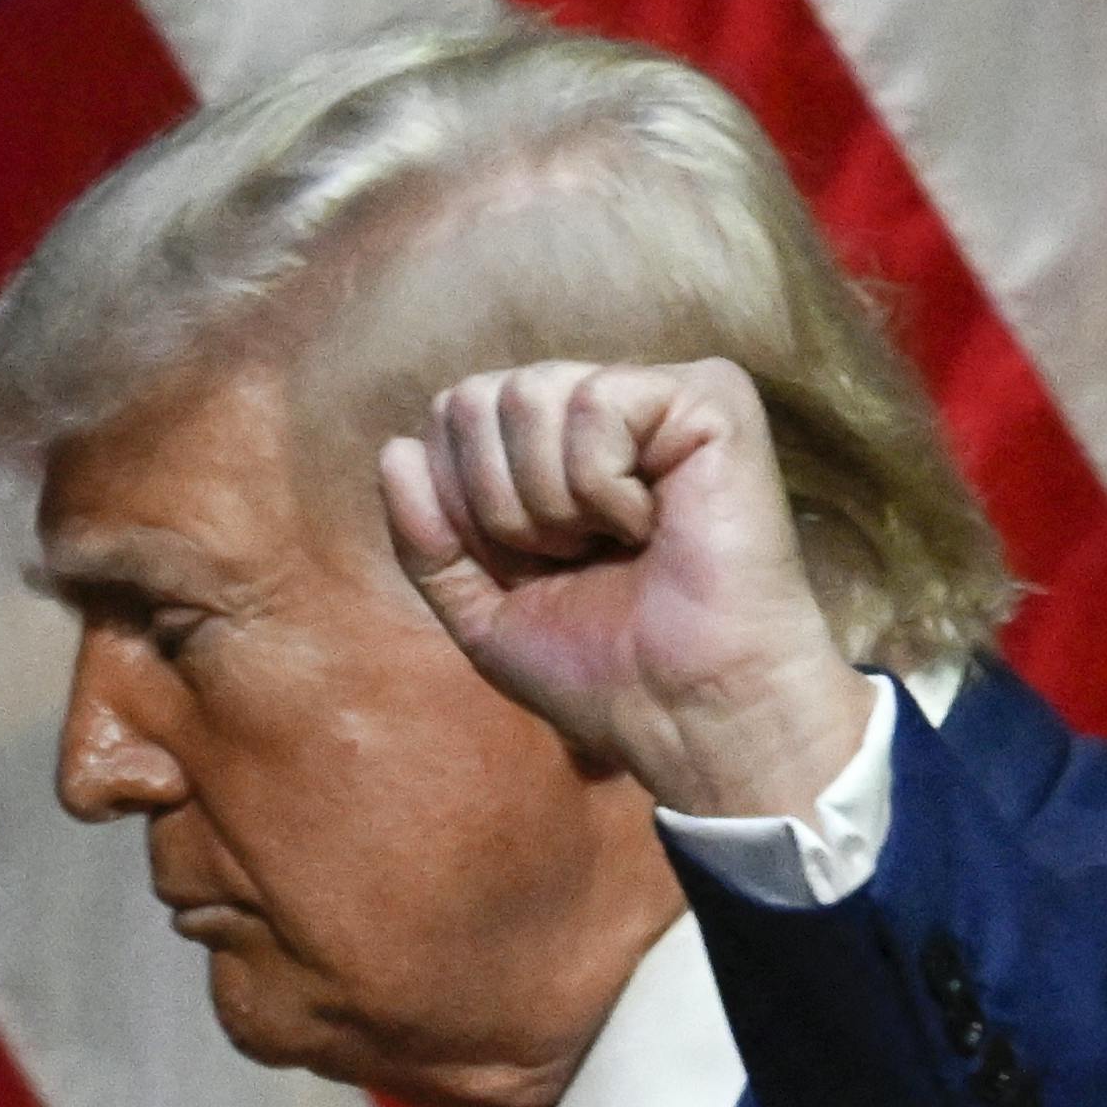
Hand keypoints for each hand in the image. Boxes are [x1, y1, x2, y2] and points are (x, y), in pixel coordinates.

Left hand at [376, 359, 880, 822]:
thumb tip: (396, 447)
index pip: (450, 419)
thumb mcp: (481, 609)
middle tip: (574, 557)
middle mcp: (602, 409)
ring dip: (551, 502)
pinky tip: (653, 524)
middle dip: (499, 504)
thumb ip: (425, 535)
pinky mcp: (711, 396)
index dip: (462, 508)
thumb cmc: (602, 670)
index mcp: (553, 449)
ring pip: (528, 394)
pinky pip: (595, 402)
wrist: (687, 712)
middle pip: (476, 397)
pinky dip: (604, 486)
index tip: (532, 570)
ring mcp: (657, 395)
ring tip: (614, 543)